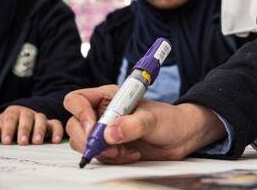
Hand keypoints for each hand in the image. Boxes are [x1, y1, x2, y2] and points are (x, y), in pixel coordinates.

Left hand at [0, 105, 63, 144]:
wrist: (21, 118)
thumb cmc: (7, 126)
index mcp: (12, 112)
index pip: (10, 119)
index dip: (8, 130)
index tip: (6, 141)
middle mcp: (27, 113)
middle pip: (26, 119)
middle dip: (24, 131)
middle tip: (22, 143)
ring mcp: (39, 117)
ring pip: (41, 120)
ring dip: (39, 131)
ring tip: (37, 143)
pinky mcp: (50, 123)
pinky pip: (56, 124)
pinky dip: (57, 131)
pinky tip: (56, 141)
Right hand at [64, 85, 224, 163]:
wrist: (181, 137)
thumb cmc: (170, 120)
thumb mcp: (153, 120)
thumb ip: (132, 125)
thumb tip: (109, 133)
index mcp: (109, 97)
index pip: (77, 99)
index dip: (79, 113)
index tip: (93, 128)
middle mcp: (103, 113)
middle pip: (75, 124)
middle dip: (88, 139)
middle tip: (108, 147)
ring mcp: (105, 131)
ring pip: (84, 143)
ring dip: (102, 152)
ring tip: (125, 151)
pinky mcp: (110, 147)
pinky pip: (99, 156)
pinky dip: (112, 158)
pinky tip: (131, 154)